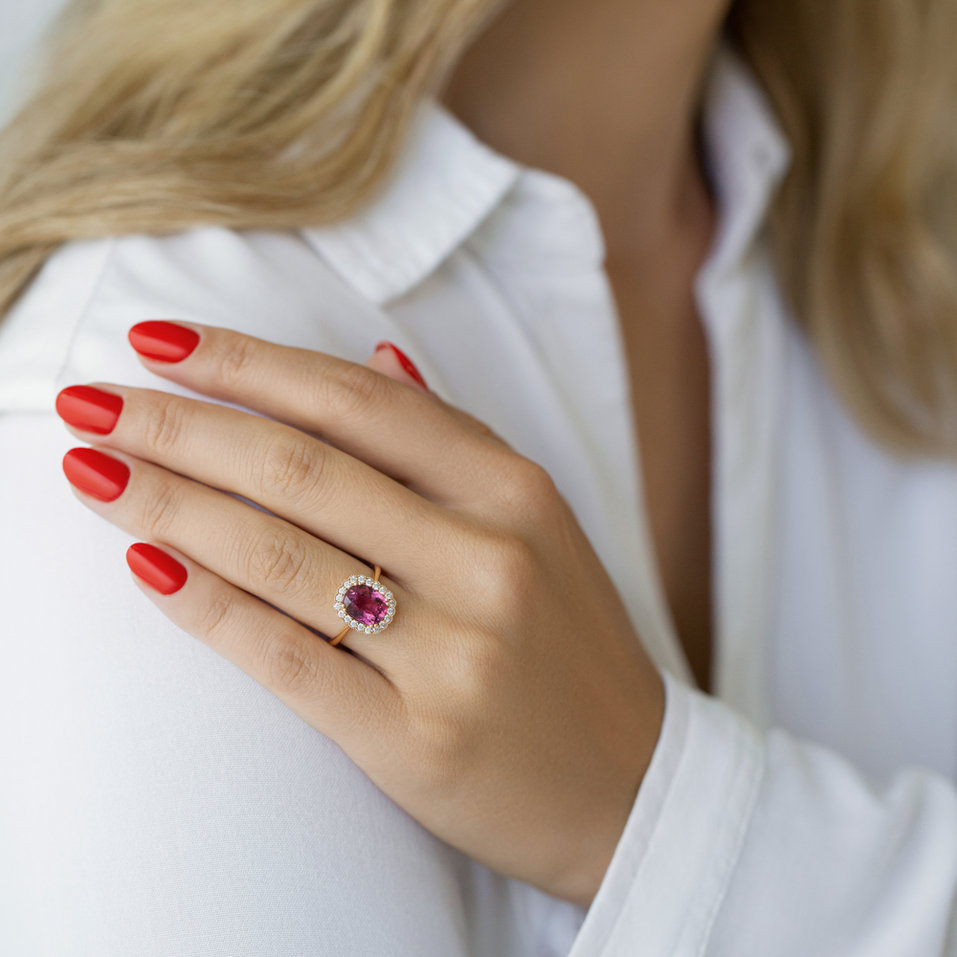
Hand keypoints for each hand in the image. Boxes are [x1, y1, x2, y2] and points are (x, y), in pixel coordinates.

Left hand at [54, 320, 664, 907]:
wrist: (631, 781)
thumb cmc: (571, 643)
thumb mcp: (540, 524)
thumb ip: (454, 439)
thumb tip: (376, 351)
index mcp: (516, 492)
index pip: (358, 402)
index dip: (250, 364)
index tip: (162, 341)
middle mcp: (488, 559)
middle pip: (303, 469)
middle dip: (180, 425)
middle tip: (92, 398)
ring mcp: (454, 651)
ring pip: (281, 555)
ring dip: (169, 505)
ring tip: (94, 470)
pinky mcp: (415, 737)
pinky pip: (289, 658)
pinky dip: (208, 609)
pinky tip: (148, 568)